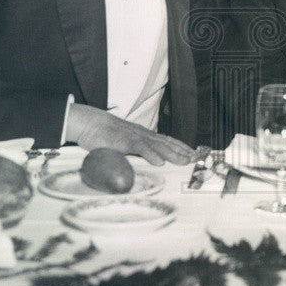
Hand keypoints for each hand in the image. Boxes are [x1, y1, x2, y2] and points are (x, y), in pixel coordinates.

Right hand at [66, 103, 194, 165]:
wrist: (89, 122)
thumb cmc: (104, 134)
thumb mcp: (123, 143)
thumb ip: (134, 151)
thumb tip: (143, 161)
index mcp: (143, 135)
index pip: (167, 140)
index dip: (180, 147)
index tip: (192, 154)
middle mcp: (143, 134)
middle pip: (167, 143)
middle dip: (182, 151)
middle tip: (196, 159)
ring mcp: (135, 137)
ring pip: (158, 146)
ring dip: (173, 154)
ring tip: (185, 161)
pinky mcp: (125, 141)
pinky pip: (140, 148)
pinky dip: (151, 155)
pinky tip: (159, 162)